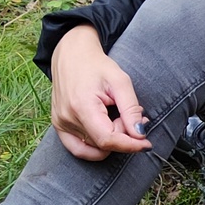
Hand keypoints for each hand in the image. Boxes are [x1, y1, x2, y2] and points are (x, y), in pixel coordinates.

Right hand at [49, 25, 151, 161]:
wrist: (71, 55)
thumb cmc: (97, 66)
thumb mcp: (120, 82)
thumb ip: (131, 109)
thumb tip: (139, 135)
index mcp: (81, 106)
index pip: (107, 140)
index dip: (129, 145)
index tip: (146, 143)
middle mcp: (66, 118)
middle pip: (102, 143)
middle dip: (123, 135)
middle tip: (133, 117)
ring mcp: (60, 123)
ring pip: (94, 146)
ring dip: (111, 138)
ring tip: (117, 118)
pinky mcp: (58, 126)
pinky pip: (78, 148)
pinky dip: (96, 146)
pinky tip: (107, 131)